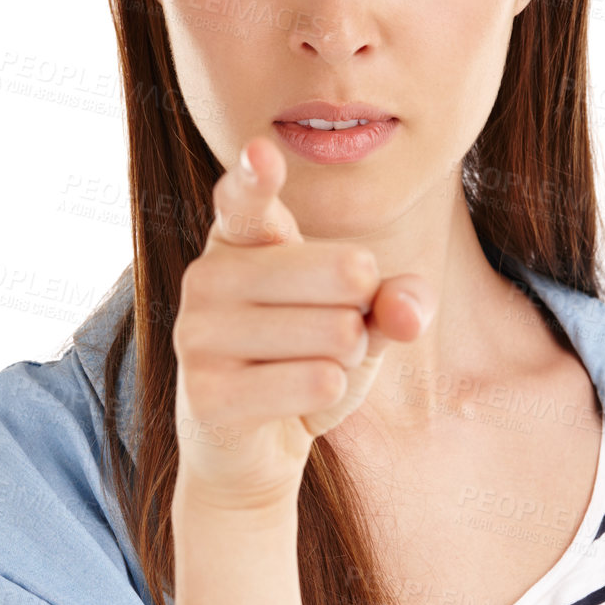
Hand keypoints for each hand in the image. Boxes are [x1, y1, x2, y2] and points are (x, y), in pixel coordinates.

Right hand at [171, 134, 435, 509]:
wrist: (254, 452)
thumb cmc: (306, 363)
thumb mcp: (361, 322)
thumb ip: (394, 300)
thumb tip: (407, 309)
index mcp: (241, 239)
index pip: (245, 198)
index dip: (254, 177)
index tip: (263, 152)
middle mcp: (207, 275)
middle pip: (343, 272)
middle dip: (364, 313)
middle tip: (328, 338)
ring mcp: (197, 334)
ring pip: (337, 334)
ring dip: (347, 362)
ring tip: (307, 371)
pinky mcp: (205, 394)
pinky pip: (317, 382)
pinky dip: (330, 396)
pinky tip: (300, 402)